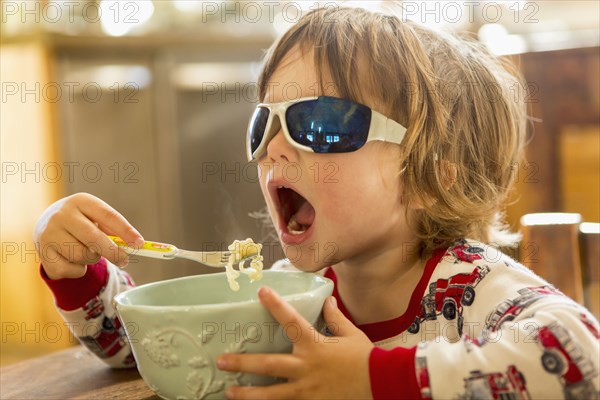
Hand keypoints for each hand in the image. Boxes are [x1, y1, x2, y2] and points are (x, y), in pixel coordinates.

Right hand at [34, 192, 143, 279]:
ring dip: (93, 259)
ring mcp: (50, 233)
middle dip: (114, 252)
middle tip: (125, 260)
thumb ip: (114, 229)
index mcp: (80, 201)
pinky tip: (74, 260)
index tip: (139, 243)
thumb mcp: (96, 218)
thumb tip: (136, 244)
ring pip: (84, 255)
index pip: (107, 215)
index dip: (126, 231)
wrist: (47, 226)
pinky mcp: (44, 253)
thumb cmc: (82, 222)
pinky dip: (79, 270)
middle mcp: (62, 215)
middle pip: (94, 238)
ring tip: (88, 252)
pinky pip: (72, 270)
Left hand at [217, 287, 373, 398]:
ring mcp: (306, 390)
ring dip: (248, 393)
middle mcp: (305, 367)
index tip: (260, 292)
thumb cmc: (366, 359)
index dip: (275, 305)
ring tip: (228, 392)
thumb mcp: (351, 334)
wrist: (382, 385)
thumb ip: (335, 318)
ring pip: (271, 394)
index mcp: (315, 345)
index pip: (291, 320)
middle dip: (243, 362)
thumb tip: (327, 300)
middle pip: (268, 365)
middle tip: (221, 360)